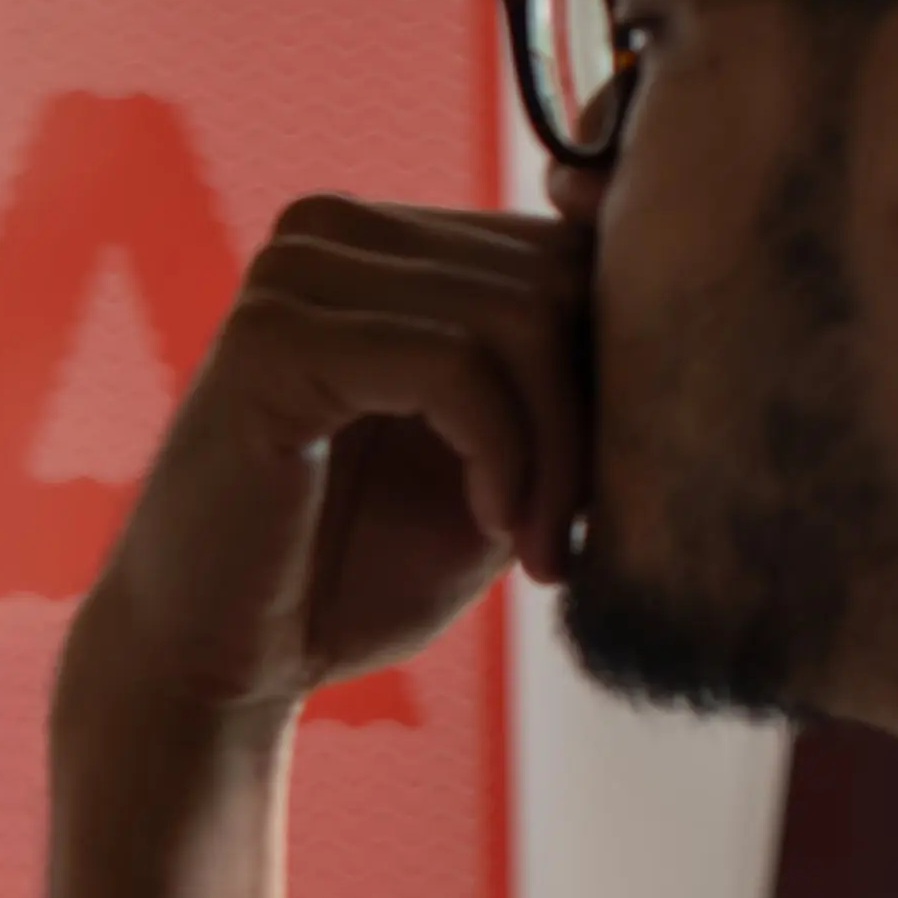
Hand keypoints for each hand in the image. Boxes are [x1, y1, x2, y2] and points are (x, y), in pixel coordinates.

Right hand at [66, 197, 584, 725]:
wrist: (210, 665)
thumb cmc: (349, 574)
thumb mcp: (498, 463)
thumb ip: (564, 380)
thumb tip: (686, 297)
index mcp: (385, 245)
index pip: (569, 247)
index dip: (619, 368)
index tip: (597, 500)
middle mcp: (334, 232)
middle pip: (555, 272)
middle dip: (593, 416)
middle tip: (571, 536)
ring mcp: (293, 274)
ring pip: (518, 314)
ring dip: (557, 449)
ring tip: (536, 544)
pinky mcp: (270, 338)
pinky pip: (453, 362)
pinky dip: (503, 453)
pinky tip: (494, 528)